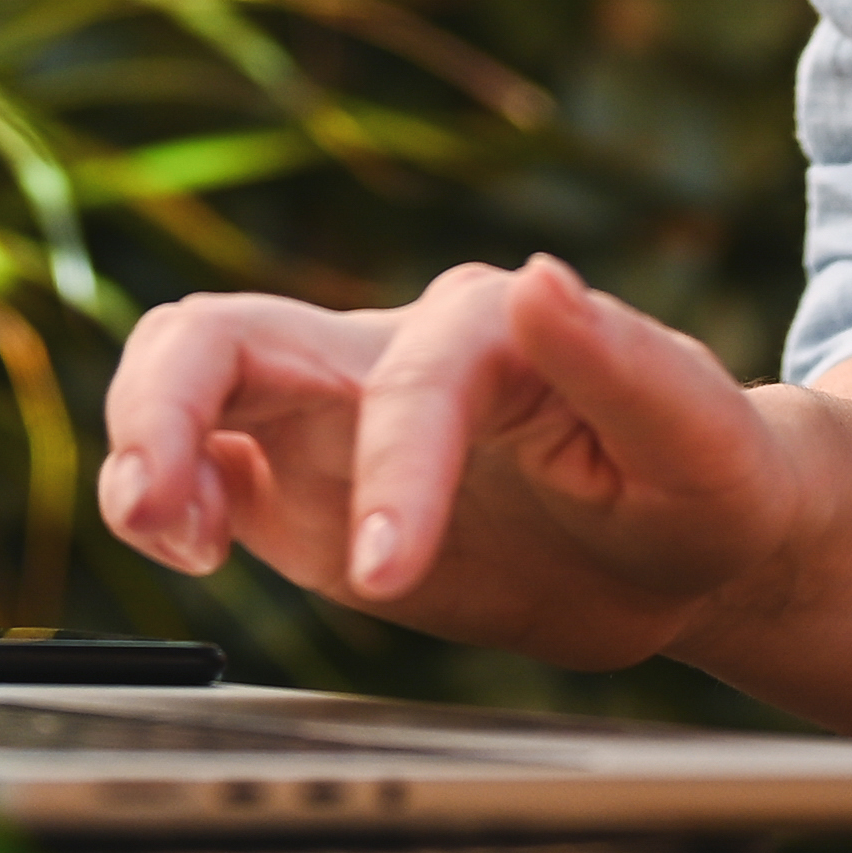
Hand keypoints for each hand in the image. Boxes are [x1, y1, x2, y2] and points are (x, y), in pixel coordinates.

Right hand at [94, 256, 812, 670]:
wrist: (685, 543)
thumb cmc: (709, 478)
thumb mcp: (703, 439)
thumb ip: (627, 364)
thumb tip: (539, 279)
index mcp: (486, 328)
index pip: (405, 378)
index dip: (389, 470)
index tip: (387, 573)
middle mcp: (389, 352)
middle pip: (226, 332)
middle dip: (167, 406)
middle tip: (156, 511)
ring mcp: (334, 415)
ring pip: (188, 377)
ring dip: (143, 444)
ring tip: (157, 532)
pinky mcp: (303, 484)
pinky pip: (201, 465)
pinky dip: (164, 501)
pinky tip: (186, 551)